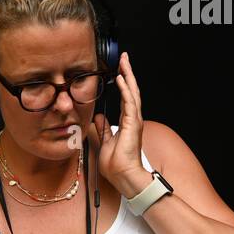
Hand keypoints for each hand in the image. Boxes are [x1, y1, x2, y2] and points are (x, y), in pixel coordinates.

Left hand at [88, 51, 152, 197]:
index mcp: (127, 122)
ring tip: (124, 61)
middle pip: (131, 91)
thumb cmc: (116, 163)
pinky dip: (126, 89)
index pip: (125, 97)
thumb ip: (102, 129)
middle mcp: (133, 119)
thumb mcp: (105, 141)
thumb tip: (98, 117)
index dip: (122, 83)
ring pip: (132, 92)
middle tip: (124, 58)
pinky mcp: (133, 124)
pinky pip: (130, 102)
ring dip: (128, 76)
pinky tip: (121, 78)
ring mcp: (134, 120)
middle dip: (127, 73)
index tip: (119, 70)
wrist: (123, 175)